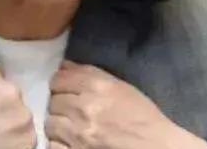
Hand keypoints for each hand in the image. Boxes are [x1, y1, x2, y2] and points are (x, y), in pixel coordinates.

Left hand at [45, 59, 206, 148]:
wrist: (156, 147)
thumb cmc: (143, 116)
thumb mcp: (121, 88)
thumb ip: (91, 74)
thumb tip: (65, 65)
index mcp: (96, 86)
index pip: (59, 79)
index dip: (60, 84)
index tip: (64, 89)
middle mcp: (84, 107)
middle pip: (53, 100)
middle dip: (60, 104)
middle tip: (70, 110)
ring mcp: (78, 133)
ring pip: (50, 123)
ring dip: (58, 124)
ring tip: (69, 127)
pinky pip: (52, 144)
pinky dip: (58, 143)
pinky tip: (68, 142)